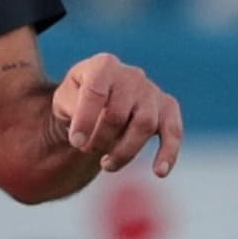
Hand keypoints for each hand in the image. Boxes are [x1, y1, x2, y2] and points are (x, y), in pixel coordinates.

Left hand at [50, 51, 182, 176]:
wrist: (98, 100)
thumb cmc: (77, 100)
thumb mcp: (63, 101)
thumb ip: (71, 110)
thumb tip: (82, 135)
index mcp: (103, 66)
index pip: (96, 92)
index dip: (85, 121)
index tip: (76, 142)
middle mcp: (131, 75)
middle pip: (119, 114)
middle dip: (101, 139)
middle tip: (87, 150)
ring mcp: (152, 91)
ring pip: (144, 125)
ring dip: (124, 151)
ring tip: (106, 164)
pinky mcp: (168, 108)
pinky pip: (174, 132)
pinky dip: (168, 153)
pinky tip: (160, 172)